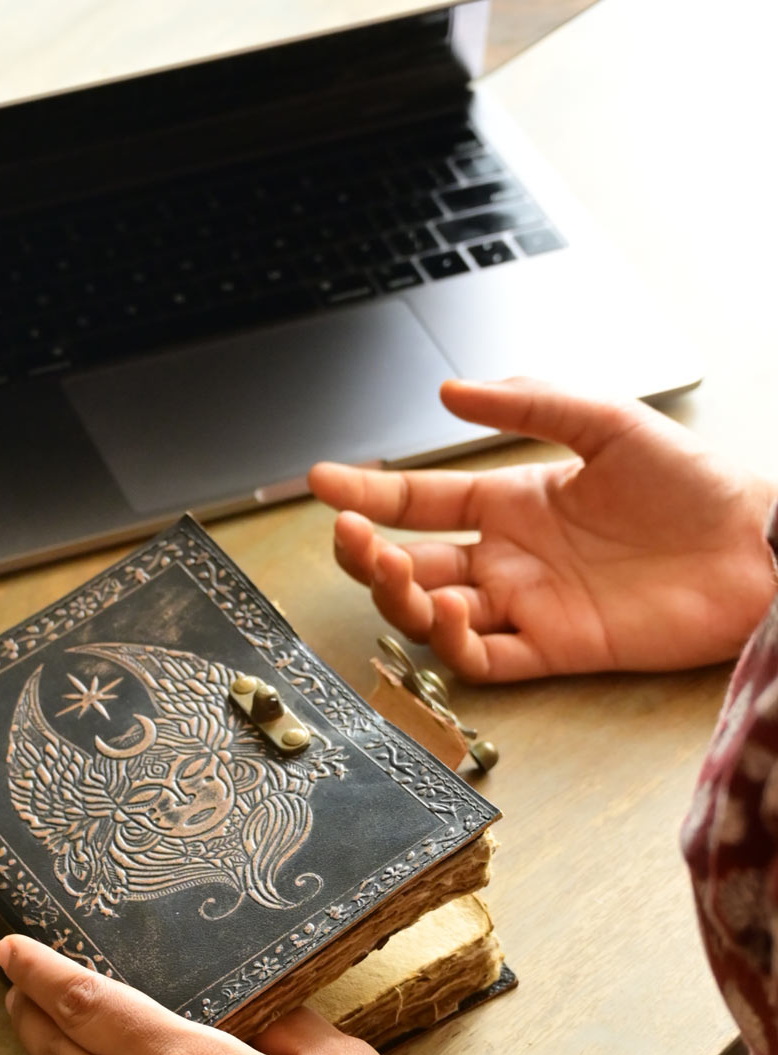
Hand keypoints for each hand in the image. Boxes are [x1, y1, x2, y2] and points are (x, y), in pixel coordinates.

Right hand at [309, 376, 777, 681]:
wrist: (756, 547)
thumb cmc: (695, 483)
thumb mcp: (610, 422)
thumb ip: (531, 404)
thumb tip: (452, 389)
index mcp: (515, 500)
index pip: (421, 502)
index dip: (369, 494)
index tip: (324, 482)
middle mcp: (511, 557)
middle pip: (412, 563)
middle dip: (368, 554)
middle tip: (349, 537)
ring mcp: (529, 605)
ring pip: (435, 614)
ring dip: (402, 598)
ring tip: (397, 571)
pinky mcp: (556, 648)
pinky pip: (488, 660)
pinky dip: (456, 647)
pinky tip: (448, 615)